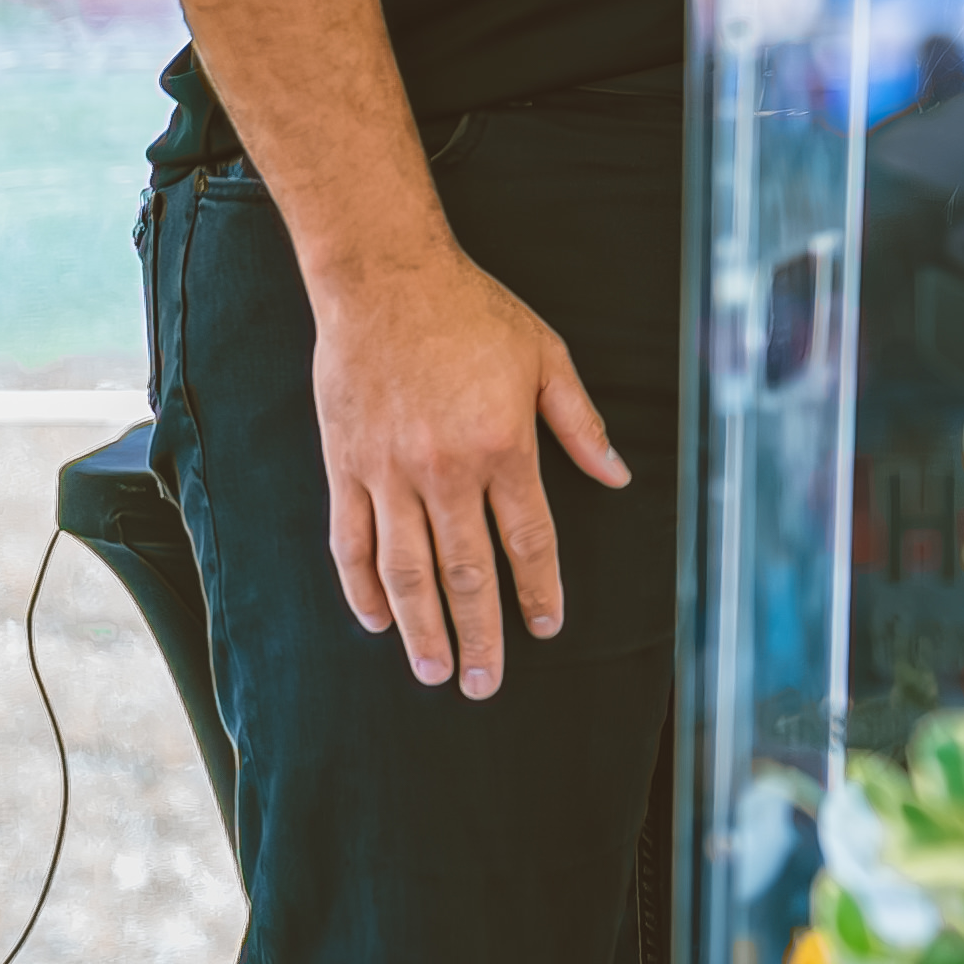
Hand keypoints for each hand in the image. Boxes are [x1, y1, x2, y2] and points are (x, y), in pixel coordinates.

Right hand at [308, 238, 626, 697]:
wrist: (385, 279)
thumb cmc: (473, 314)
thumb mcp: (547, 358)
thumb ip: (580, 425)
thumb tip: (618, 476)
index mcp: (502, 447)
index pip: (527, 540)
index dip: (538, 590)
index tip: (546, 628)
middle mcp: (444, 470)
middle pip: (464, 572)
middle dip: (478, 633)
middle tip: (485, 684)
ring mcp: (388, 472)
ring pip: (405, 570)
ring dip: (421, 627)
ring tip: (434, 671)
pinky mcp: (344, 465)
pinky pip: (351, 541)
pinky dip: (362, 586)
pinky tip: (376, 620)